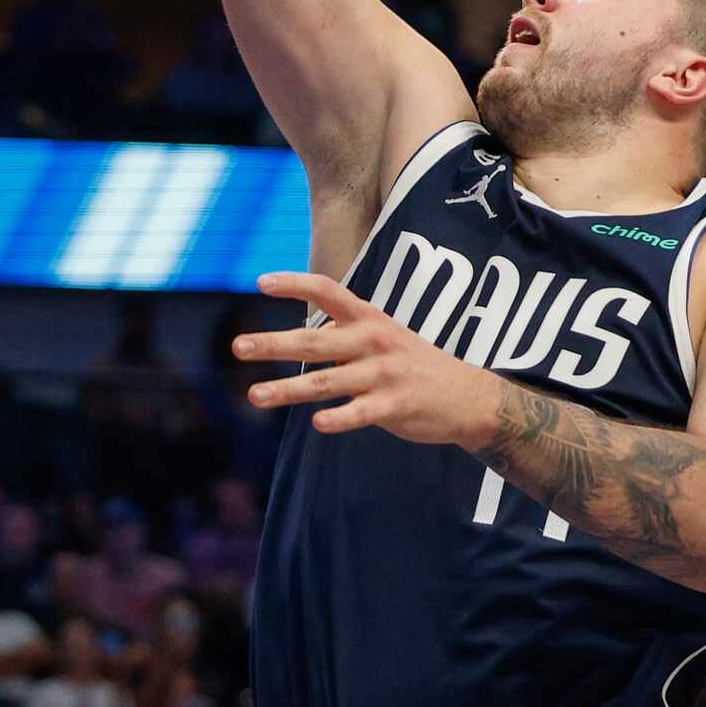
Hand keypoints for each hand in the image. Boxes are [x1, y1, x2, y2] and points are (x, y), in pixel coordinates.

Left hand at [234, 272, 496, 444]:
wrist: (468, 397)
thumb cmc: (414, 365)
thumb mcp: (384, 336)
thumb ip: (346, 335)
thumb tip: (305, 335)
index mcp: (369, 319)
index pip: (328, 291)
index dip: (296, 284)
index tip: (261, 282)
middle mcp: (374, 340)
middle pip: (315, 340)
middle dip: (273, 343)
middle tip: (238, 346)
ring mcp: (385, 373)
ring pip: (328, 381)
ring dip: (288, 389)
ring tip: (254, 395)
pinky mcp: (396, 405)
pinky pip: (361, 412)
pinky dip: (339, 418)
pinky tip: (317, 424)